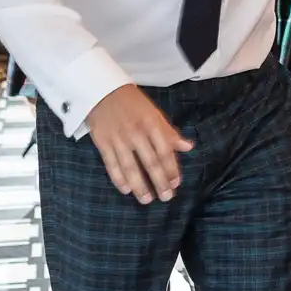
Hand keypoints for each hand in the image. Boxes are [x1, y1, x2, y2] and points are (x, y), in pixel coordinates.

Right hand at [85, 84, 193, 203]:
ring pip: (130, 167)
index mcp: (151, 124)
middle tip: (166, 197)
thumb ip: (169, 132)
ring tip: (147, 200)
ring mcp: (118, 139)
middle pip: (150, 162)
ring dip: (140, 186)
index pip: (164, 151)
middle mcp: (136, 133)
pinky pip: (111, 165)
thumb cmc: (132, 102)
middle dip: (159, 182)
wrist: (102, 90)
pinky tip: (126, 190)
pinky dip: (118, 179)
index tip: (176, 183)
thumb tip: (188, 147)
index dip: (171, 169)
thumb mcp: (154, 113)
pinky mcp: (103, 143)